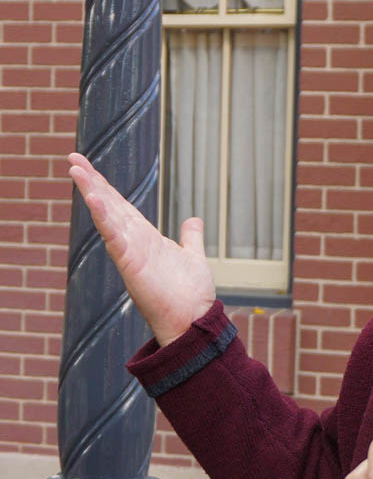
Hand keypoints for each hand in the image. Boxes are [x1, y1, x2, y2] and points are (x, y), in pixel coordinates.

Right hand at [68, 152, 215, 345]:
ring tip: (78, 171)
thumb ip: (190, 237)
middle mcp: (134, 242)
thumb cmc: (190, 294)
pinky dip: (105, 218)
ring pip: (108, 217)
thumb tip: (193, 220)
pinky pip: (115, 237)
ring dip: (93, 193)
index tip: (87, 166)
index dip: (105, 186)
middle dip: (92, 182)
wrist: (193, 320)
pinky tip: (94, 199)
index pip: (121, 205)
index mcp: (146, 238)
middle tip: (72, 158)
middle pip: (109, 206)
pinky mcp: (131, 264)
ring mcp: (130, 253)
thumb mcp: (192, 255)